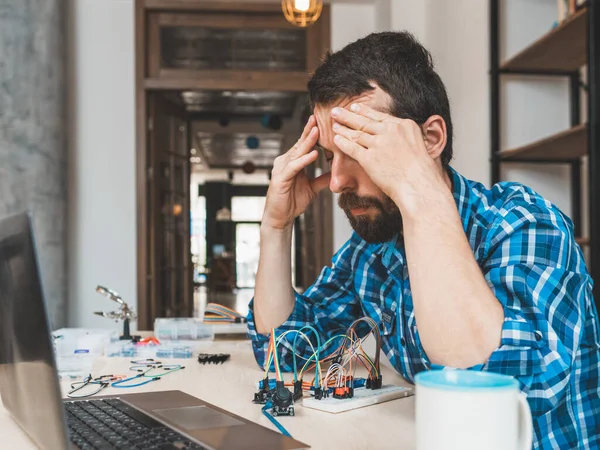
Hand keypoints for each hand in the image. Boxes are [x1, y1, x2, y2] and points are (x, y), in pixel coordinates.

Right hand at [262, 115, 330, 229]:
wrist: (280, 217)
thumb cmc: (292, 201)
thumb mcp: (312, 188)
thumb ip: (323, 179)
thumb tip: (337, 173)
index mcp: (293, 162)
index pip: (304, 145)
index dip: (312, 134)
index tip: (322, 122)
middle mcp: (285, 162)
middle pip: (299, 144)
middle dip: (309, 131)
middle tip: (318, 118)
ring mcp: (281, 169)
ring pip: (296, 152)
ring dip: (307, 142)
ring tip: (317, 131)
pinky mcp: (280, 178)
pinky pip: (294, 167)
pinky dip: (303, 160)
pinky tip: (313, 154)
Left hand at [331, 104, 441, 210]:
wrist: (419, 185)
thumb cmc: (422, 172)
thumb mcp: (419, 145)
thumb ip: (406, 138)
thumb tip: (400, 137)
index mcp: (404, 126)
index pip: (380, 116)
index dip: (364, 112)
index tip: (355, 108)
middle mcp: (391, 132)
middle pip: (365, 122)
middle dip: (348, 115)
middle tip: (336, 111)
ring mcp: (379, 144)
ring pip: (356, 133)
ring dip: (343, 128)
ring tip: (333, 124)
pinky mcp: (370, 159)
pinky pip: (352, 148)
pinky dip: (343, 142)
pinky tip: (336, 139)